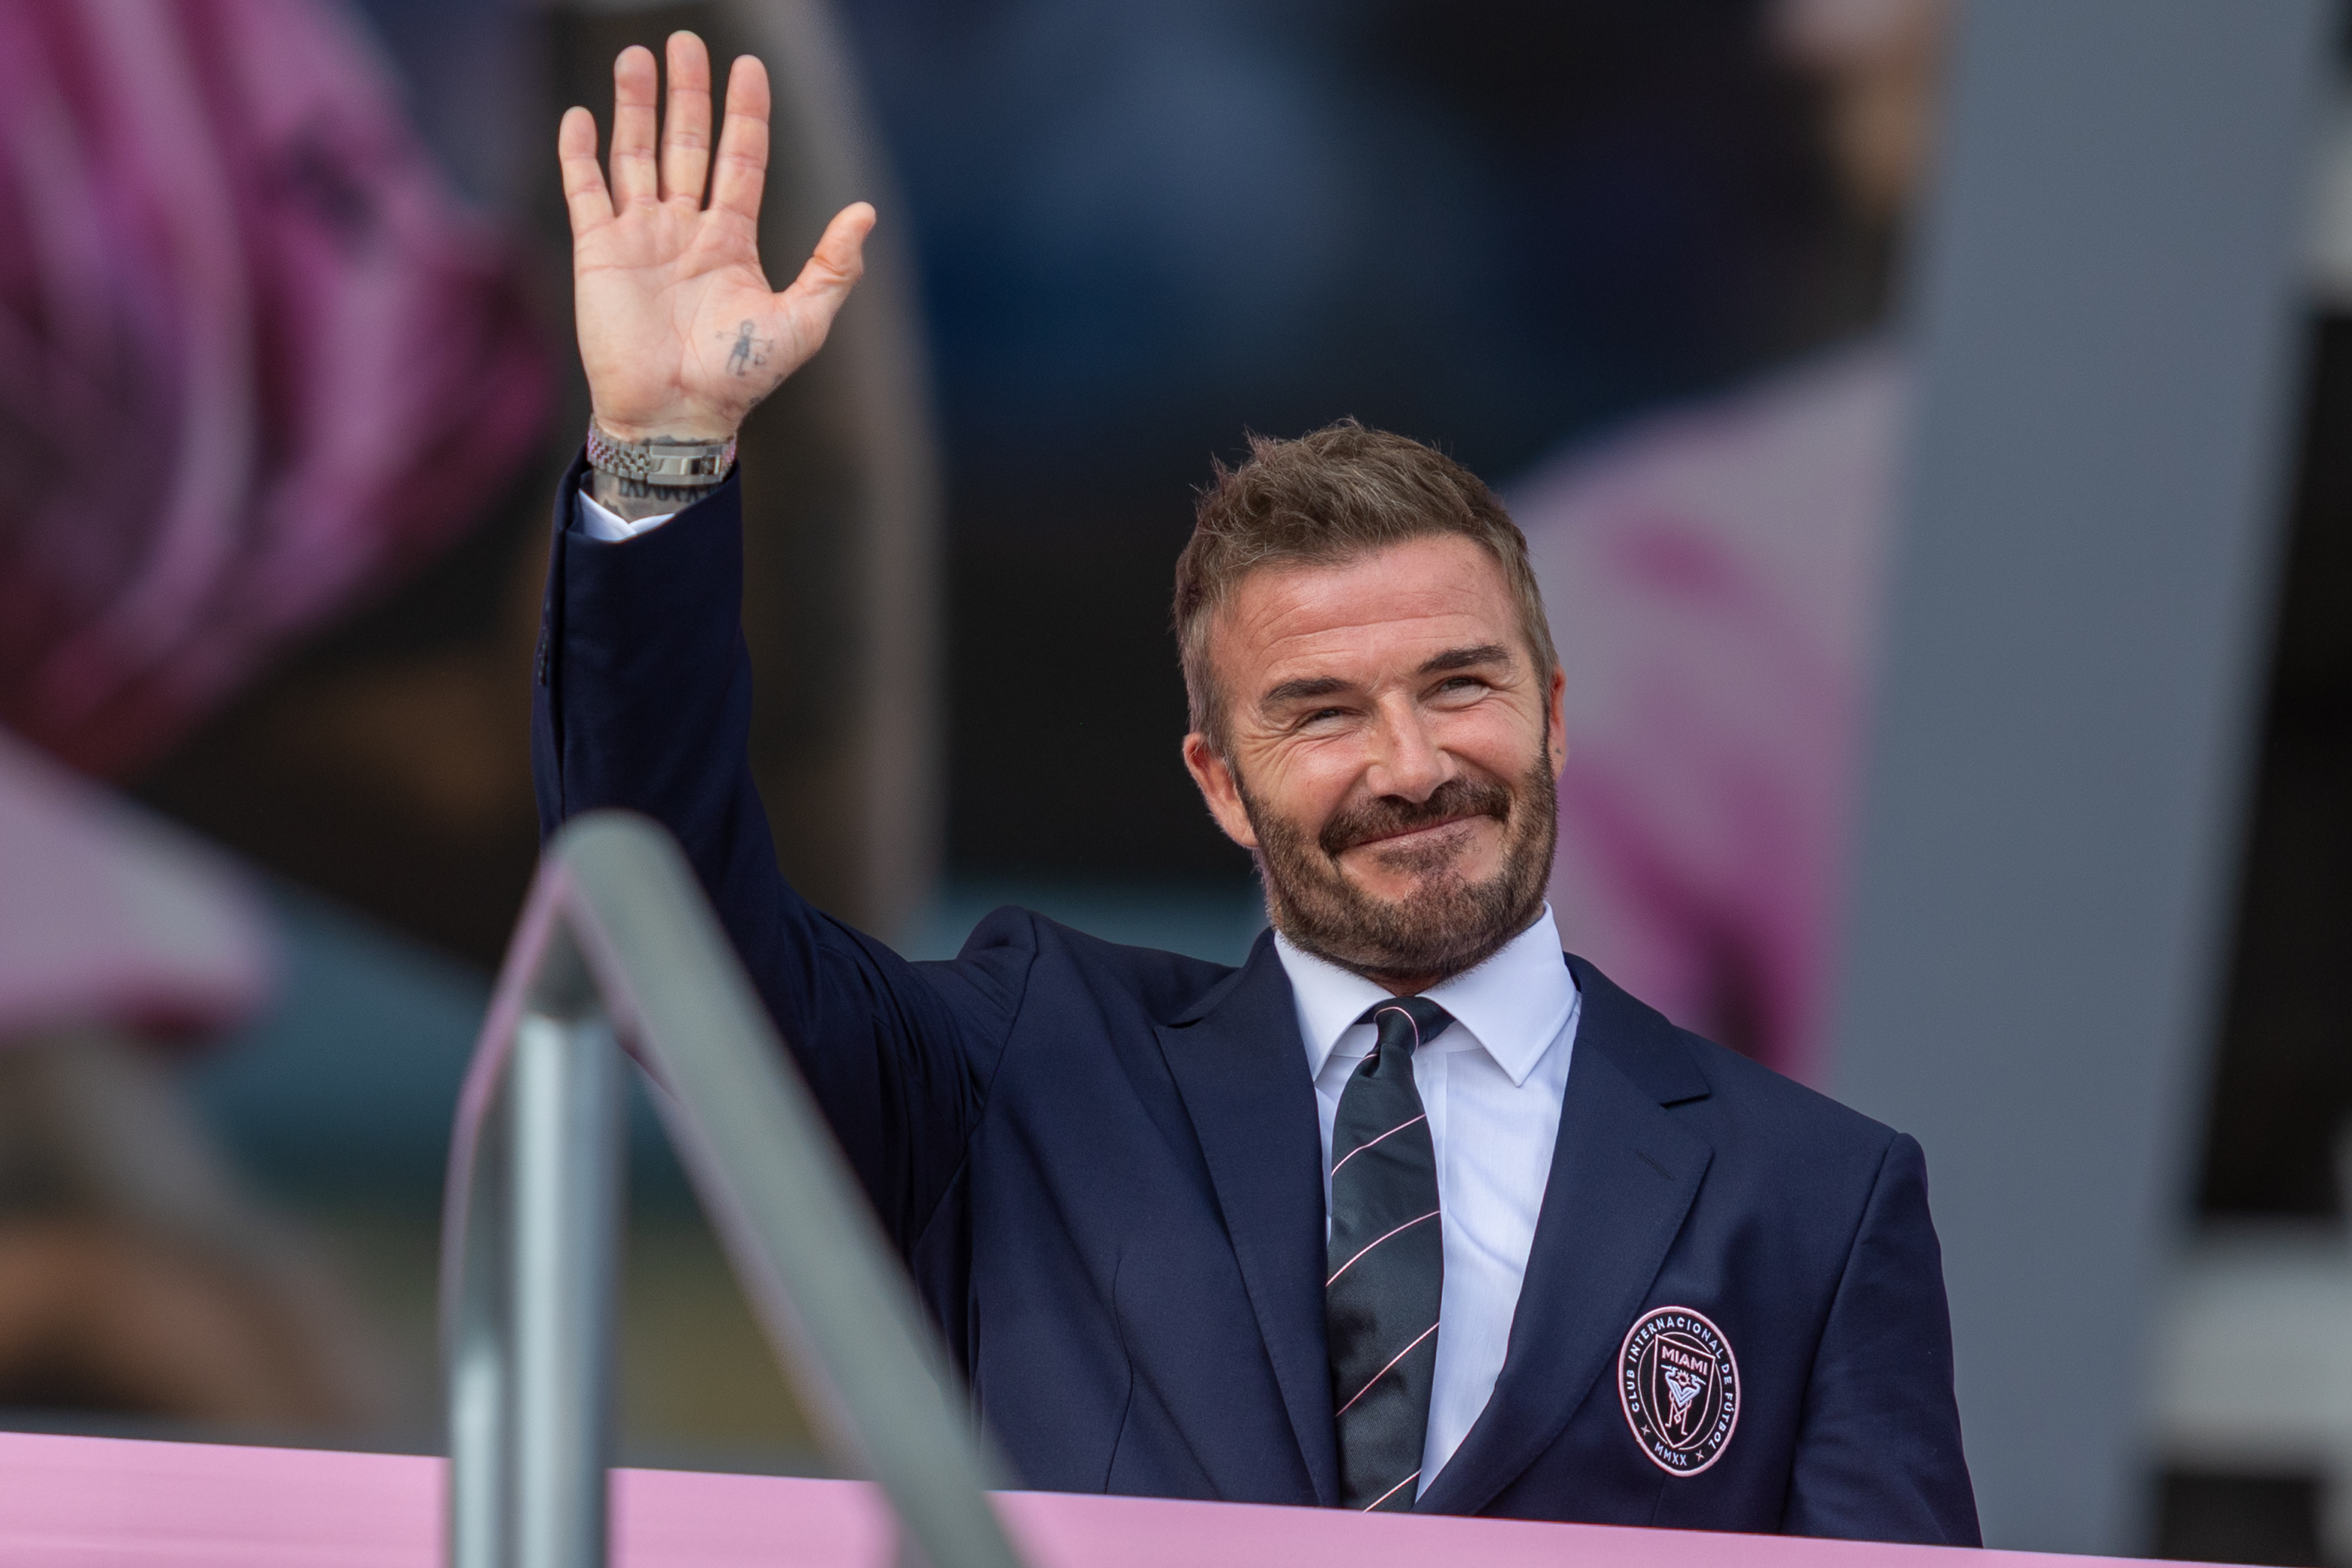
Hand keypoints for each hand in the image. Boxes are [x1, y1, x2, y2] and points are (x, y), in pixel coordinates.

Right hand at [559, 32, 872, 443]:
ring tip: (638, 57)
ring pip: (636, 155)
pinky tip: (581, 117)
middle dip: (687, 93)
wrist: (678, 414)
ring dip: (635, 106)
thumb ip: (832, 268)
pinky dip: (580, 154)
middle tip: (685, 41)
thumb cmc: (738, 376)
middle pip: (686, 143)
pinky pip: (586, 191)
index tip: (749, 66)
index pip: (740, 158)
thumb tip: (865, 212)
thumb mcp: (801, 323)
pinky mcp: (598, 252)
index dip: (745, 113)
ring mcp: (639, 238)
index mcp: (731, 240)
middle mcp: (684, 229)